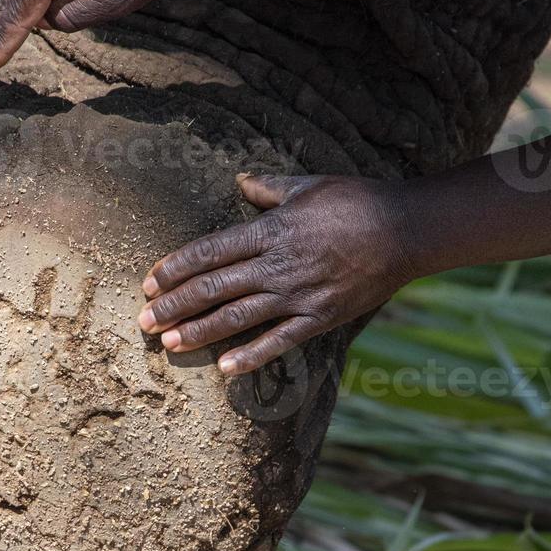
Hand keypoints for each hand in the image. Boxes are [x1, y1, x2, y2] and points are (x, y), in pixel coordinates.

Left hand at [138, 174, 416, 375]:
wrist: (407, 229)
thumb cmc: (356, 201)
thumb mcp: (309, 185)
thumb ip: (269, 188)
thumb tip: (240, 181)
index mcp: (270, 231)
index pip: (210, 252)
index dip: (176, 268)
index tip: (149, 282)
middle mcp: (277, 265)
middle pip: (214, 288)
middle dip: (175, 305)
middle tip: (143, 321)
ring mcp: (298, 294)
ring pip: (238, 317)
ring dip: (200, 331)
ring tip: (169, 344)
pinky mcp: (320, 317)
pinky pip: (280, 341)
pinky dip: (252, 356)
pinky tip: (225, 369)